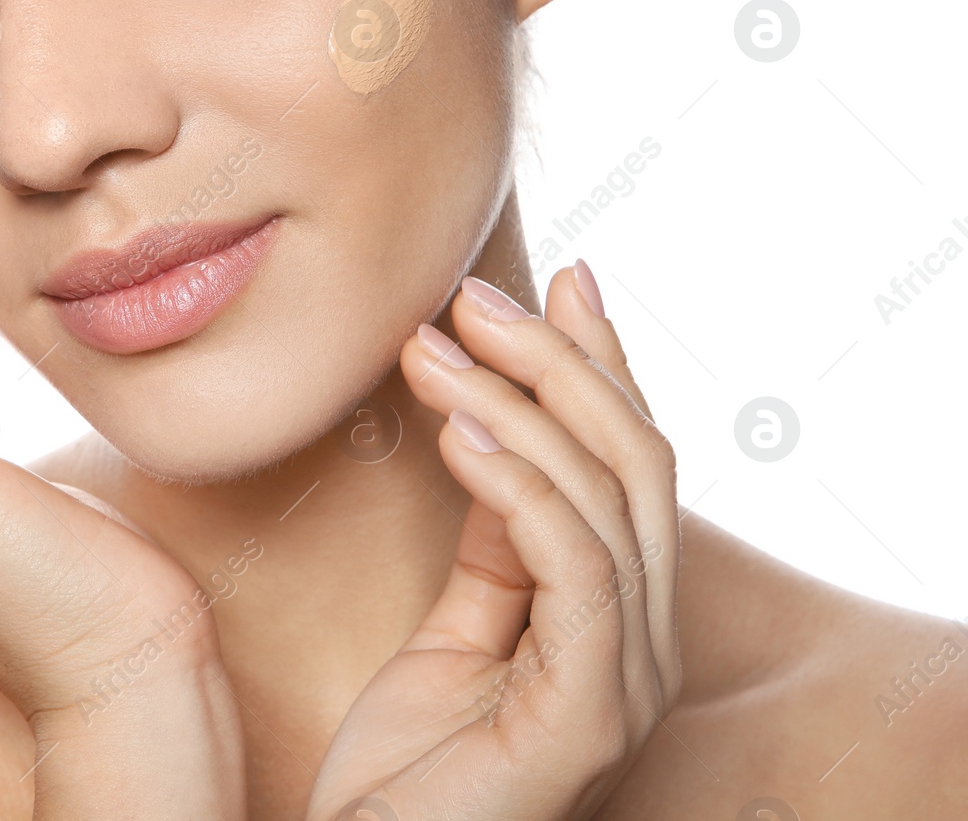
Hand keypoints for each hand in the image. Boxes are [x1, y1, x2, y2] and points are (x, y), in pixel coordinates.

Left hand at [306, 263, 680, 820]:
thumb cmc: (405, 773)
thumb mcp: (456, 630)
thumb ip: (496, 544)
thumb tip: (498, 425)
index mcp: (621, 622)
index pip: (633, 466)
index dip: (604, 366)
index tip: (560, 279)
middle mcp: (645, 648)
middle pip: (637, 465)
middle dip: (560, 363)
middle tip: (472, 298)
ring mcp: (627, 686)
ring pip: (611, 502)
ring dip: (521, 405)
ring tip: (432, 349)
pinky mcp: (587, 720)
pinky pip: (575, 570)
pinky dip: (522, 486)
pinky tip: (462, 430)